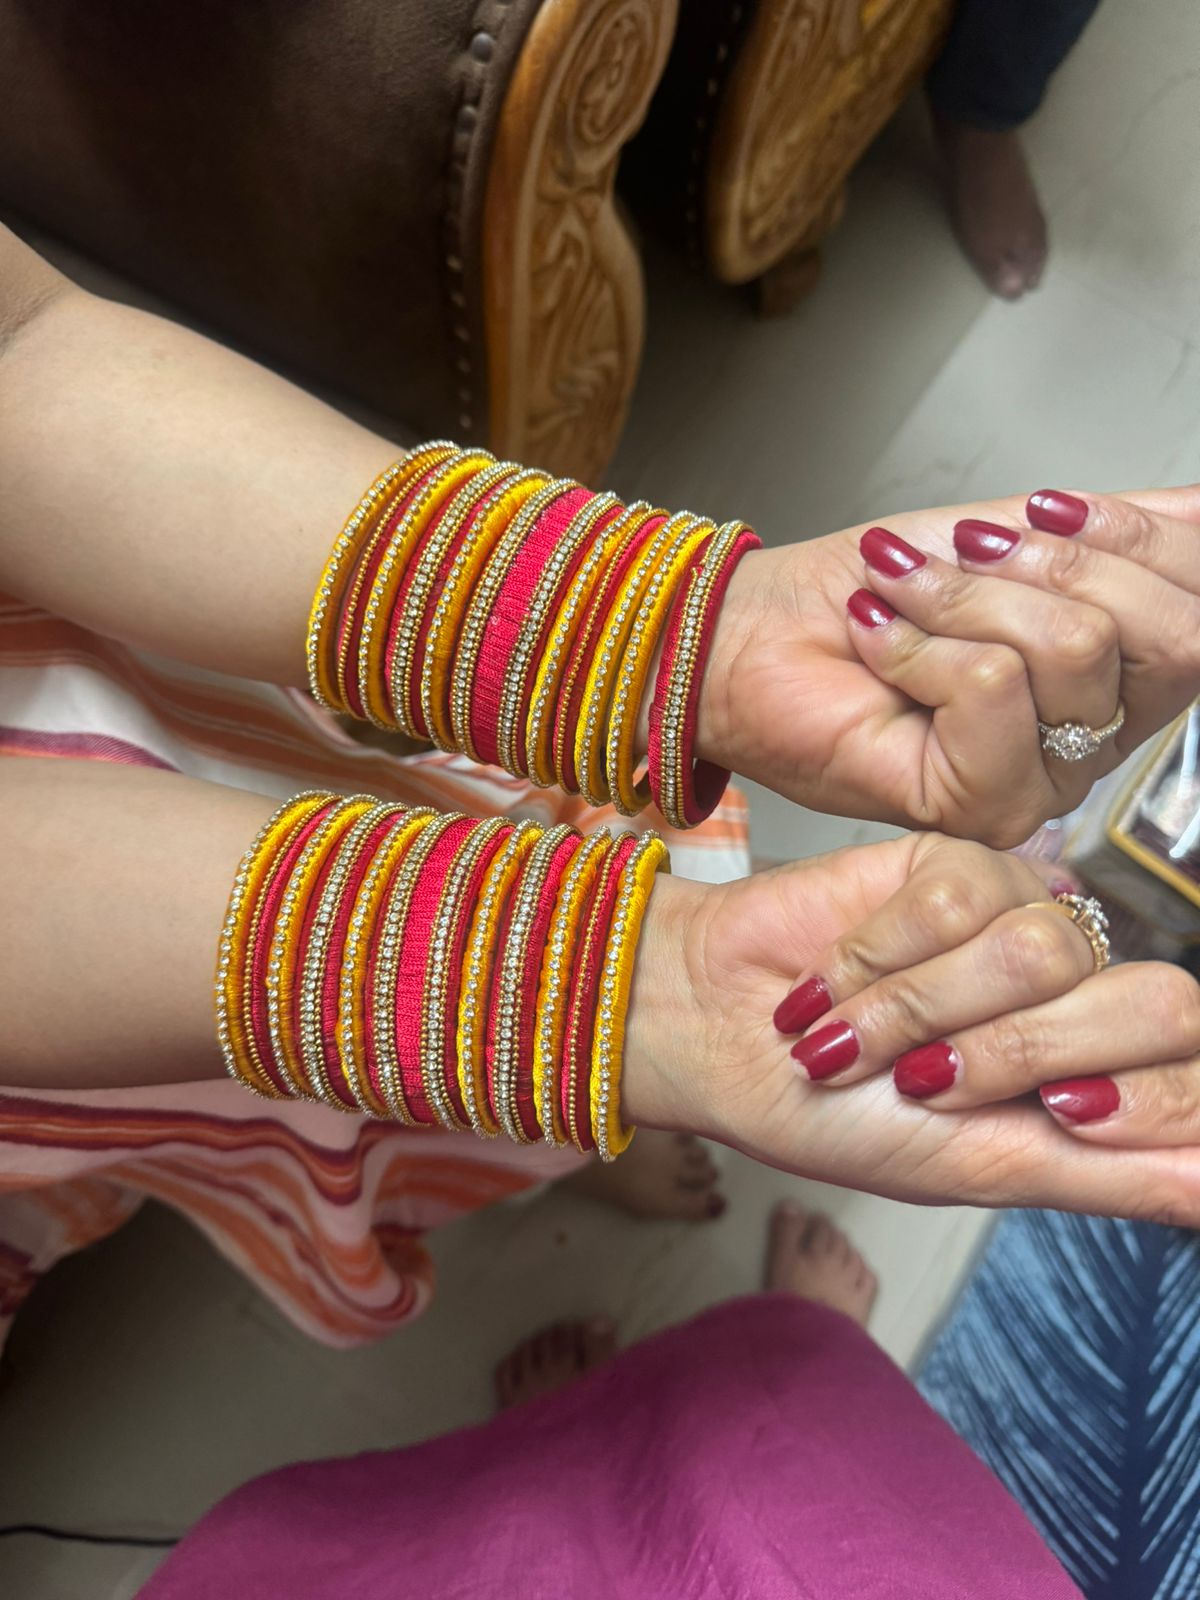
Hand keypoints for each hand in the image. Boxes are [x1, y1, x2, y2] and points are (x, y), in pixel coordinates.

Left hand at [699, 485, 1199, 846]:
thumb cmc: (865, 593)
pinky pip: (994, 685)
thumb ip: (1119, 531)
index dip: (1139, 540)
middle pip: (1175, 636)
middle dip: (1057, 565)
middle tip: (966, 555)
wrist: (753, 635)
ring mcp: (1047, 780)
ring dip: (969, 597)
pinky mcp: (982, 803)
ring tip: (905, 598)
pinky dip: (921, 641)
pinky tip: (881, 644)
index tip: (1047, 511)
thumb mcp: (1010, 536)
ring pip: (1079, 649)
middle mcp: (1097, 737)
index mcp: (1122, 673)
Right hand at [770, 837, 1199, 1161]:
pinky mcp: (957, 862)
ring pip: (1043, 952)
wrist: (717, 1037)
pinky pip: (957, 902)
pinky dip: (878, 960)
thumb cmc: (833, 1116)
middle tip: (929, 1085)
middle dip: (1023, 1056)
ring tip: (858, 1042)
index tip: (1059, 1115)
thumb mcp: (978, 1169)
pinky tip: (833, 981)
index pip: (1197, 1068)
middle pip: (1151, 1002)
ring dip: (924, 1015)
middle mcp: (1078, 992)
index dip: (1150, 1101)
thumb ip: (1111, 1178)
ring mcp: (1024, 918)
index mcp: (1101, 1074)